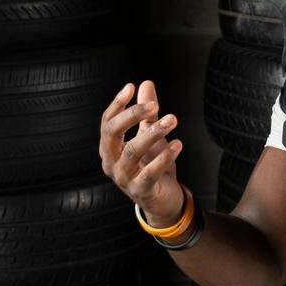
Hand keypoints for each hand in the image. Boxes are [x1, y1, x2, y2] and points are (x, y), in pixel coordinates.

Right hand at [99, 79, 185, 227]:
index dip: (117, 104)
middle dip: (132, 116)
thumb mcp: (149, 136)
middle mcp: (111, 162)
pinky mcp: (140, 191)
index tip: (131, 87)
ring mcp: (123, 178)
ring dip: (153, 133)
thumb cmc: (152, 166)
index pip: (107, 122)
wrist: (162, 201)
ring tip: (172, 119)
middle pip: (112, 134)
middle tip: (154, 105)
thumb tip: (145, 84)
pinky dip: (164, 157)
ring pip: (132, 151)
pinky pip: (149, 172)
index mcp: (110, 148)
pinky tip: (178, 144)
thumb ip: (146, 114)